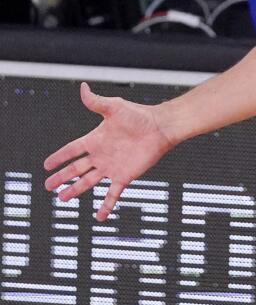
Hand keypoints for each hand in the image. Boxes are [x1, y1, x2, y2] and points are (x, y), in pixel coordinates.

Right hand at [43, 83, 176, 220]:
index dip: (59, 157)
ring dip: (75, 191)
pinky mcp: (125, 176)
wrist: (161, 128)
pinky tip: (99, 217)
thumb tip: (82, 87)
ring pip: (89, 182)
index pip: (71, 150)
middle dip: (61, 177)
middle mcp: (101, 155)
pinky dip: (106, 206)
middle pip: (76, 169)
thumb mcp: (114, 108)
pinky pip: (113, 194)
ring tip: (62, 199)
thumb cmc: (139, 115)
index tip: (46, 165)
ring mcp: (112, 167)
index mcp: (95, 140)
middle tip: (48, 186)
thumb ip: (96, 102)